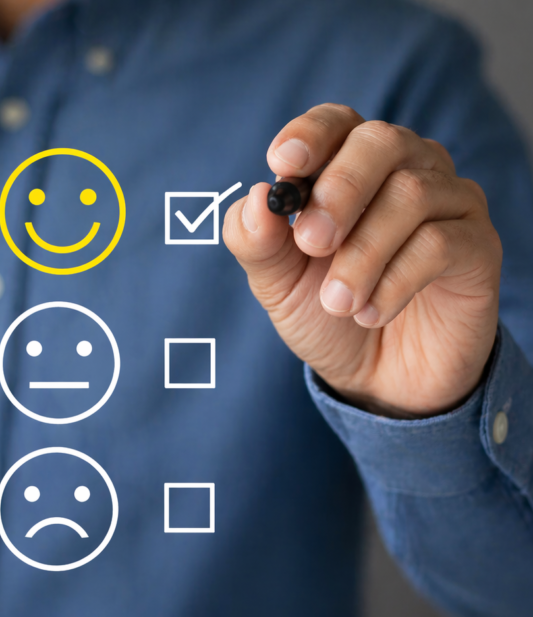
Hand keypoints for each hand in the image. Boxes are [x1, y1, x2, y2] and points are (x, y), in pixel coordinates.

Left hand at [223, 104, 501, 417]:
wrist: (375, 377)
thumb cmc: (326, 312)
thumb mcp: (275, 282)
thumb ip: (255, 241)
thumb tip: (255, 198)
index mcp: (350, 167)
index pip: (337, 123)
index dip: (311, 135)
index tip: (283, 163)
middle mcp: (405, 170)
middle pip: (381, 142)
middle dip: (339, 191)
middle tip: (311, 244)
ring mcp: (448, 204)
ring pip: (411, 194)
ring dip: (363, 254)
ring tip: (337, 302)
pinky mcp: (477, 245)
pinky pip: (440, 243)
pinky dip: (394, 282)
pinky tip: (371, 313)